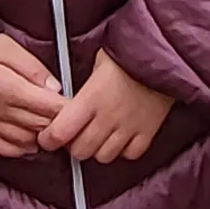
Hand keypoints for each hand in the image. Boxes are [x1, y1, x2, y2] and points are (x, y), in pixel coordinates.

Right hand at [0, 37, 64, 157]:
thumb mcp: (7, 46)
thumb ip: (33, 67)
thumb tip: (54, 87)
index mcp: (9, 90)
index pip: (48, 108)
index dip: (68, 110)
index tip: (80, 107)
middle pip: (39, 125)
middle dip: (58, 124)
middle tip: (73, 119)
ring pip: (24, 140)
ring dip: (41, 136)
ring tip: (53, 129)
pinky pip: (0, 147)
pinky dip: (18, 149)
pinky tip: (29, 143)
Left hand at [39, 50, 171, 162]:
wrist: (163, 53)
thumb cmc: (128, 52)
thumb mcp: (98, 63)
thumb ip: (82, 88)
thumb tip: (66, 102)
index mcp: (90, 98)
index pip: (60, 133)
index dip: (48, 139)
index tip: (46, 137)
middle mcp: (108, 117)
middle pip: (80, 150)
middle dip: (72, 146)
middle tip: (73, 135)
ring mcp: (129, 127)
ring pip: (103, 156)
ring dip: (96, 149)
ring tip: (97, 136)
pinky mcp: (148, 131)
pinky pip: (130, 155)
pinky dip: (123, 150)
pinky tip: (120, 137)